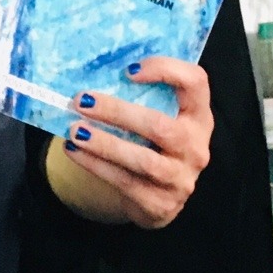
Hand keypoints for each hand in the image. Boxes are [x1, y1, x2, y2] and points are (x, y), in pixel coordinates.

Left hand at [49, 58, 213, 228]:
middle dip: (117, 112)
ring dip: (104, 144)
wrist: (155, 195)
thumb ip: (138, 95)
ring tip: (74, 130)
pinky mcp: (162, 204)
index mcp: (198, 116)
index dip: (166, 70)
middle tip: (82, 101)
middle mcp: (196, 147)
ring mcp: (182, 179)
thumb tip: (91, 69)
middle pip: (160, 126)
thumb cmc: (149, 142)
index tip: (128, 69)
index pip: (196, 82)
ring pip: (143, 160)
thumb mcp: (155, 115)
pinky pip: (125, 182)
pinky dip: (95, 165)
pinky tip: (73, 150)